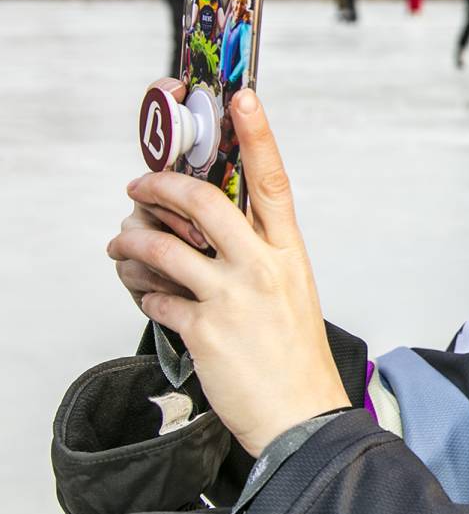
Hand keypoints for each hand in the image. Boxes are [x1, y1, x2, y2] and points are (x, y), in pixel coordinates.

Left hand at [106, 88, 349, 456]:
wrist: (302, 416)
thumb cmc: (295, 354)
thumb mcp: (289, 291)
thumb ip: (255, 255)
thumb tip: (204, 229)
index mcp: (289, 252)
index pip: (273, 181)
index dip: (258, 135)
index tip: (243, 97)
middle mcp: (262, 267)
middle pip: (204, 201)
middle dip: (160, 185)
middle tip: (139, 187)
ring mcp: (232, 297)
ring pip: (163, 246)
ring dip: (131, 240)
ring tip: (121, 244)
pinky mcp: (204, 330)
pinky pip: (155, 297)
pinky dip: (140, 291)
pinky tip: (143, 291)